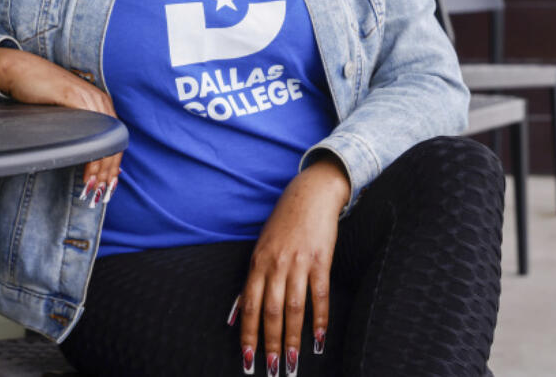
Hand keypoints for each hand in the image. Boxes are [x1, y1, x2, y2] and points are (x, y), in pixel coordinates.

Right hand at [0, 47, 123, 206]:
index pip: (115, 138)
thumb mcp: (65, 114)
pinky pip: (91, 130)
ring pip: (105, 139)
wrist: (20, 71)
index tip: (108, 184)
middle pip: (115, 141)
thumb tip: (85, 153)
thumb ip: (78, 129)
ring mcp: (89, 98)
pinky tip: (87, 167)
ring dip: (101, 166)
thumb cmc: (40, 93)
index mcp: (100, 104)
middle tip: (101, 192)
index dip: (113, 163)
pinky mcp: (75, 98)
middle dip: (109, 170)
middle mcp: (100, 100)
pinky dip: (92, 153)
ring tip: (93, 186)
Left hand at [238, 155, 350, 375]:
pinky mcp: (321, 260)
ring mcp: (299, 262)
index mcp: (257, 263)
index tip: (247, 360)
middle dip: (270, 344)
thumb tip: (234, 316)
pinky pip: (320, 295)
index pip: (250, 306)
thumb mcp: (260, 249)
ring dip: (293, 339)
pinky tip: (318, 339)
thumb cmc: (283, 224)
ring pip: (294, 308)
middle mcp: (276, 264)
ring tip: (294, 363)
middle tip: (272, 370)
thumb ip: (249, 283)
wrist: (310, 195)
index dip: (248, 336)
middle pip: (271, 312)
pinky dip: (320, 319)